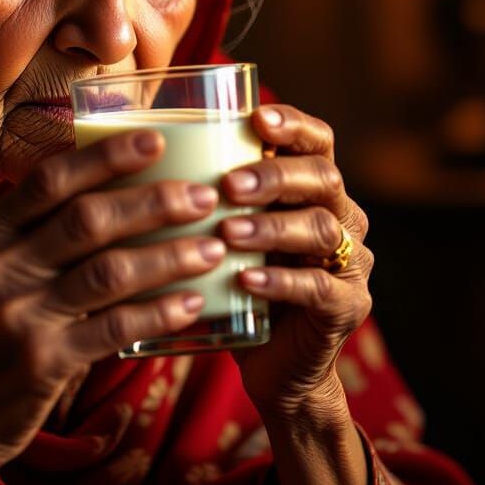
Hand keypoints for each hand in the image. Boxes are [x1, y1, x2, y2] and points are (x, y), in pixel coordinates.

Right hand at [0, 129, 224, 482]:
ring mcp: (18, 315)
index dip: (106, 156)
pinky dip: (160, 313)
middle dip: (154, 200)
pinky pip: (116, 328)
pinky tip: (194, 305)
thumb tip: (110, 199)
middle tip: (204, 195)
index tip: (156, 140)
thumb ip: (30, 239)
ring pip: (110, 270)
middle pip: (88, 218)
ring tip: (214, 247)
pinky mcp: (42, 363)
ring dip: (170, 255)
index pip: (49, 179)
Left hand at [219, 104, 373, 419]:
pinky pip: (319, 288)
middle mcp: (342, 217)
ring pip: (323, 230)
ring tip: (229, 231)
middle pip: (324, 179)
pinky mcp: (346, 308)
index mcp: (313, 190)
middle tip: (229, 184)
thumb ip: (204, 194)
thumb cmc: (236, 284)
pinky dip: (281, 281)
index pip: (317, 142)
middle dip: (276, 176)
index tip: (257, 118)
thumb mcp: (222, 232)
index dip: (293, 125)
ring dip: (271, 227)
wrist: (274, 366)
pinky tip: (246, 281)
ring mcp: (351, 264)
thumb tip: (133, 151)